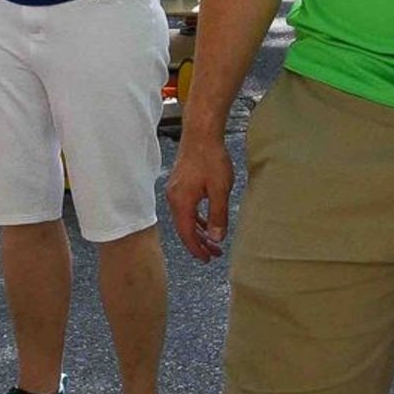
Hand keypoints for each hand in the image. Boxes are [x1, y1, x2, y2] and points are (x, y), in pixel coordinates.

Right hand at [167, 128, 233, 262]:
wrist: (201, 134)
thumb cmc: (211, 158)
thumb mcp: (220, 190)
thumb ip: (218, 216)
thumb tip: (216, 238)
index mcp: (181, 202)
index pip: (187, 234)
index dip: (197, 249)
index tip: (207, 259)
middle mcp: (174, 199)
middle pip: (184, 228)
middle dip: (199, 243)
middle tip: (214, 255)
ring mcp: (175, 191)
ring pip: (185, 219)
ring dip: (199, 231)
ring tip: (213, 241)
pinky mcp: (179, 184)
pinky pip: (186, 208)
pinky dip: (196, 219)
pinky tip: (206, 222)